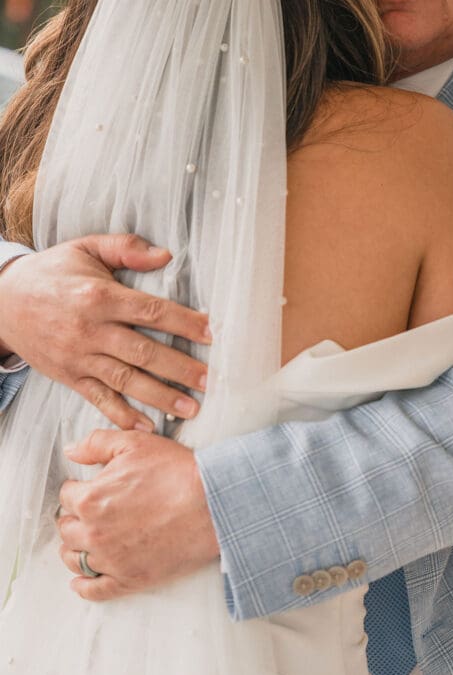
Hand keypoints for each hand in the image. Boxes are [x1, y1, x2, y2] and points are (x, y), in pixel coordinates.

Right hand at [0, 234, 210, 428]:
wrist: (2, 301)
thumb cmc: (52, 272)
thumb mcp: (86, 248)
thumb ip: (125, 248)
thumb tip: (166, 255)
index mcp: (100, 296)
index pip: (150, 311)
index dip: (183, 323)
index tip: (210, 333)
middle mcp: (90, 329)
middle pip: (143, 351)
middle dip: (179, 367)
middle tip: (209, 380)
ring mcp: (79, 357)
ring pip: (125, 380)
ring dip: (160, 396)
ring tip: (191, 408)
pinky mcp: (69, 376)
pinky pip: (98, 399)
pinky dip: (122, 415)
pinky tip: (146, 426)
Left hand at [57, 429, 219, 600]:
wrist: (212, 504)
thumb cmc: (176, 472)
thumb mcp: (135, 443)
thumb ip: (96, 443)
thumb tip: (70, 452)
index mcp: (90, 499)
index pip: (67, 496)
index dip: (78, 489)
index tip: (88, 489)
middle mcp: (94, 533)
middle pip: (67, 529)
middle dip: (75, 518)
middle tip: (90, 513)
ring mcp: (111, 560)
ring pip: (75, 560)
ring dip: (75, 549)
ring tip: (86, 542)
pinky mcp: (129, 579)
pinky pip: (94, 590)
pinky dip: (83, 586)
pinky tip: (83, 580)